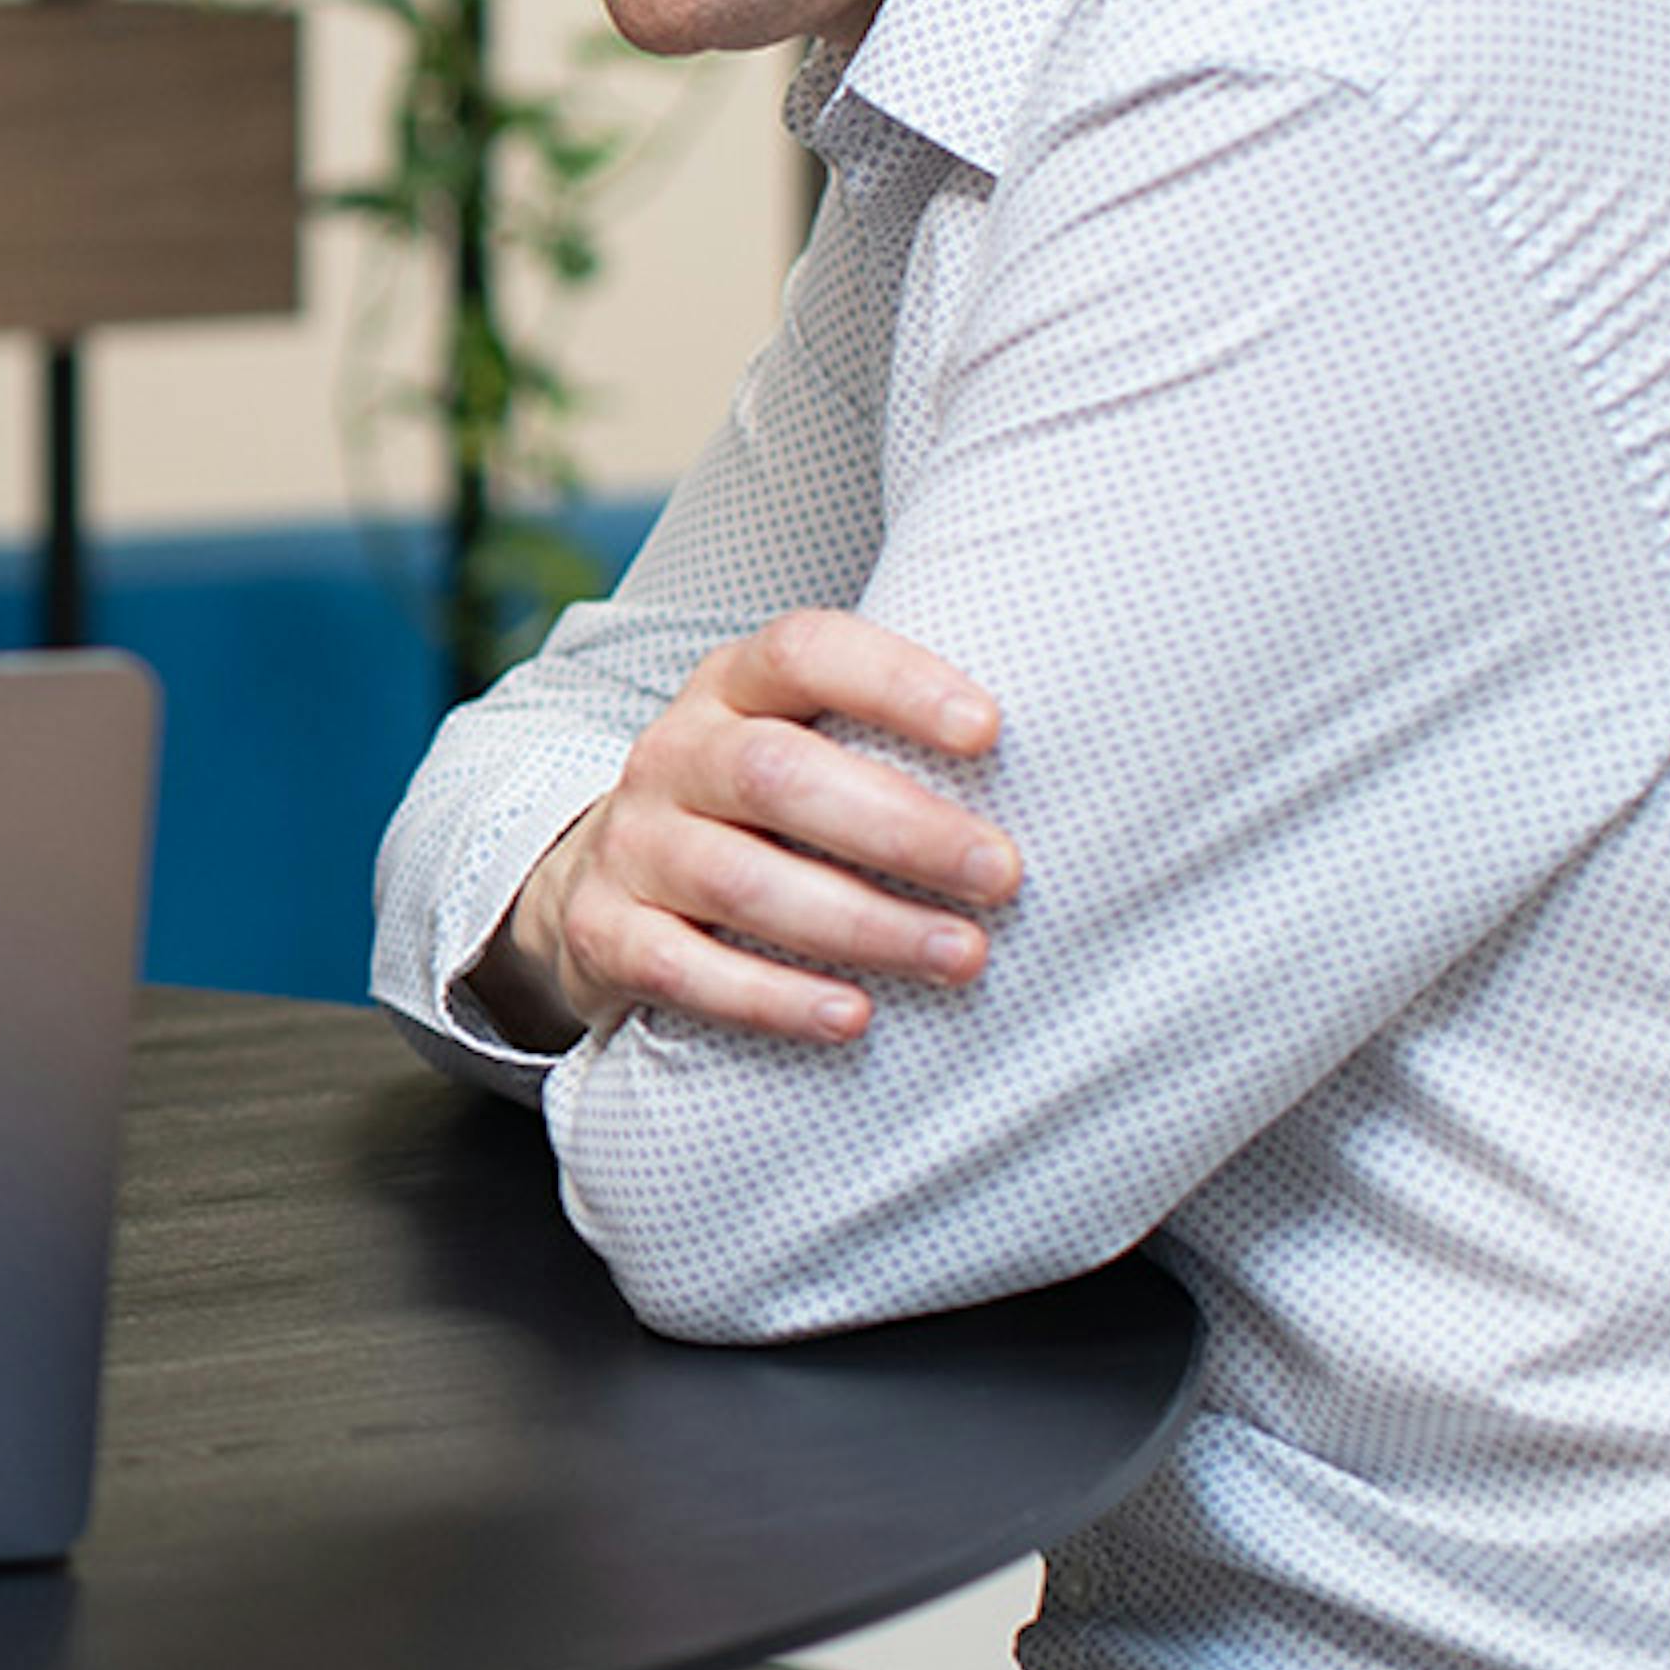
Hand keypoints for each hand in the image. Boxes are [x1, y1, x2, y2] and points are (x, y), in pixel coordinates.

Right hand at [476, 609, 1012, 1049]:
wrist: (601, 880)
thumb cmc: (758, 812)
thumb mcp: (799, 743)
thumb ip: (886, 742)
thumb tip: (1068, 769)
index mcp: (732, 687)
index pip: (804, 651)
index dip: (893, 683)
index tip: (989, 730)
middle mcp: (673, 753)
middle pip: (776, 774)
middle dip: (901, 828)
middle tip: (1002, 874)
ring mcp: (632, 842)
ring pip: (740, 879)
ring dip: (862, 924)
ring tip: (963, 958)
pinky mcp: (602, 931)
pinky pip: (683, 968)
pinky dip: (770, 997)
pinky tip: (853, 1018)